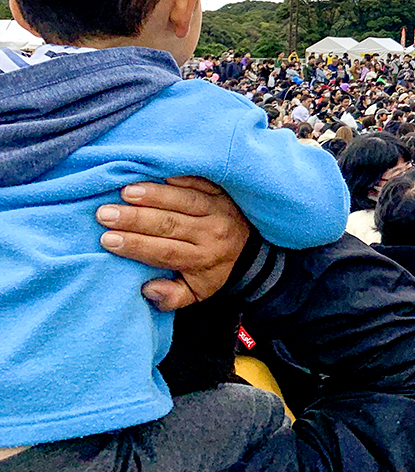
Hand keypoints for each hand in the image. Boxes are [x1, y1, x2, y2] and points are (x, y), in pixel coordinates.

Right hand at [96, 176, 250, 311]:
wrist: (251, 257)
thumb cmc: (212, 275)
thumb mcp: (195, 295)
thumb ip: (171, 297)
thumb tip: (148, 288)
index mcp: (200, 259)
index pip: (165, 251)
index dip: (136, 245)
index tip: (107, 239)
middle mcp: (210, 233)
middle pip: (170, 224)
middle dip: (135, 219)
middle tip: (105, 213)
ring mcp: (217, 211)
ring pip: (184, 200)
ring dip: (154, 195)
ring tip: (126, 192)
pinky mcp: (222, 194)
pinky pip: (201, 183)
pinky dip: (180, 178)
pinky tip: (157, 173)